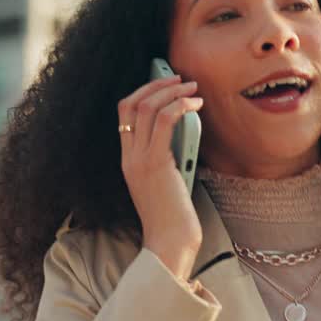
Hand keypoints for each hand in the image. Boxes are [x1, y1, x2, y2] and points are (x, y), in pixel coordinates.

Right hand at [118, 74, 204, 279]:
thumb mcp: (167, 179)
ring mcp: (139, 159)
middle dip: (156, 84)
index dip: (143, 92)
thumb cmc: (174, 216)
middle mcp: (128, 157)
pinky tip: (195, 105)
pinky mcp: (156, 163)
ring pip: (147, 107)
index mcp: (128, 160)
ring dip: (171, 90)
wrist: (170, 242)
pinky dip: (180, 106)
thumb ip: (168, 154)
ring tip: (192, 87)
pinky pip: (165, 121)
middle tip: (180, 78)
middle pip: (131, 103)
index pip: (124, 113)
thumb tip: (185, 127)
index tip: (165, 85)